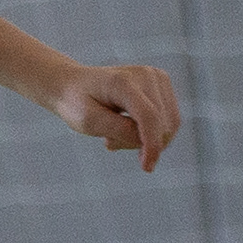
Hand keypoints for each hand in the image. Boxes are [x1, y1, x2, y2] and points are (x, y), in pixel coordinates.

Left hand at [52, 62, 181, 170]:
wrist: (74, 84)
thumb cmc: (77, 102)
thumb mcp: (88, 122)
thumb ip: (118, 130)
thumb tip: (147, 141)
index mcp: (123, 81)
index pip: (149, 116)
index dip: (152, 144)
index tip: (147, 167)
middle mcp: (146, 75)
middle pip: (161, 123)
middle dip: (139, 143)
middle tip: (109, 142)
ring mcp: (157, 77)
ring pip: (169, 123)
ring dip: (145, 139)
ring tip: (115, 134)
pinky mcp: (163, 84)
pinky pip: (168, 119)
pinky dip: (150, 132)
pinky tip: (126, 129)